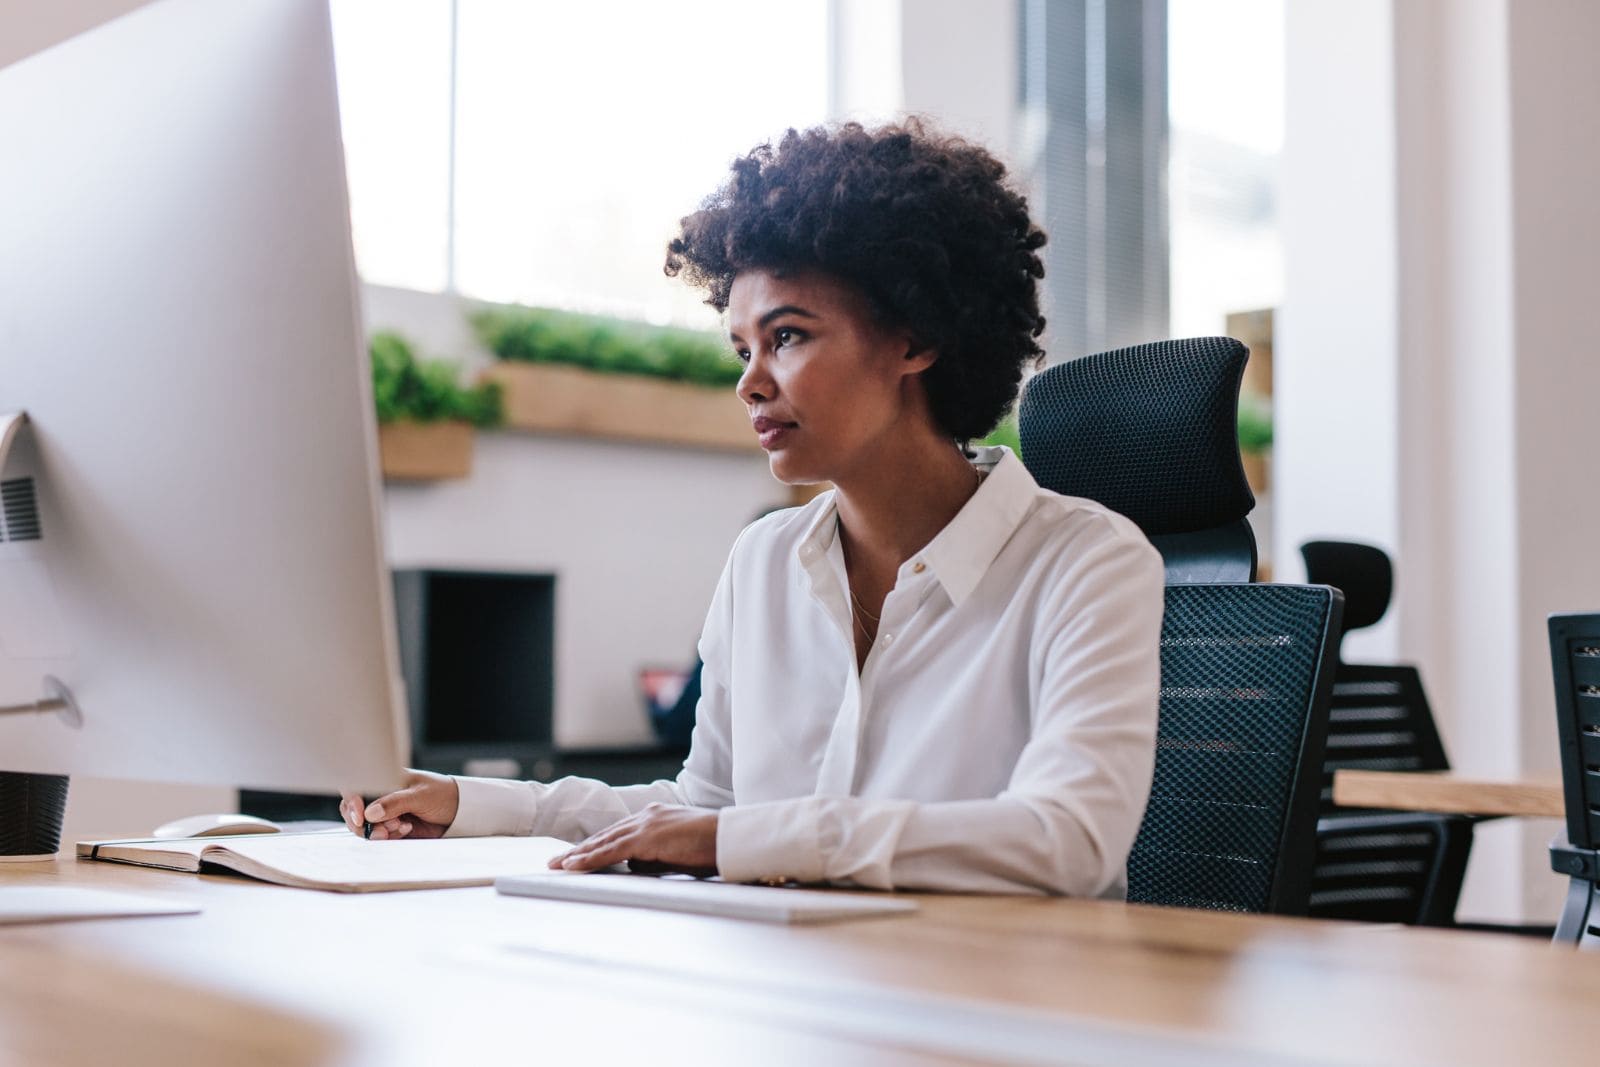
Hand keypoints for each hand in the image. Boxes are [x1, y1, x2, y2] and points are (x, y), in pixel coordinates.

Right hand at [340, 769, 458, 839]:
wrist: (460, 812)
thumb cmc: (443, 794)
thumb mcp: (420, 796)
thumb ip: (395, 803)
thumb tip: (370, 813)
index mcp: (384, 780)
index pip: (355, 788)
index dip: (352, 803)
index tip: (360, 817)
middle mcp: (381, 796)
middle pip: (353, 812)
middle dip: (363, 824)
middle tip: (383, 830)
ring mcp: (385, 813)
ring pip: (363, 827)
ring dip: (378, 831)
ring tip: (401, 827)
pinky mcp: (391, 829)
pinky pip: (378, 837)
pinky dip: (388, 837)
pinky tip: (406, 829)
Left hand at [551, 803, 718, 875]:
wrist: (730, 838)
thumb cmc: (712, 848)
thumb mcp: (678, 853)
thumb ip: (655, 856)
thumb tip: (635, 865)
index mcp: (656, 816)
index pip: (619, 832)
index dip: (597, 844)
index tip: (579, 854)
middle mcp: (647, 816)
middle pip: (606, 834)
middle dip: (580, 849)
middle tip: (557, 861)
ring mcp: (646, 824)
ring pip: (604, 841)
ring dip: (579, 855)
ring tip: (557, 865)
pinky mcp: (647, 838)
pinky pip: (612, 851)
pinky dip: (591, 859)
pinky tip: (574, 866)